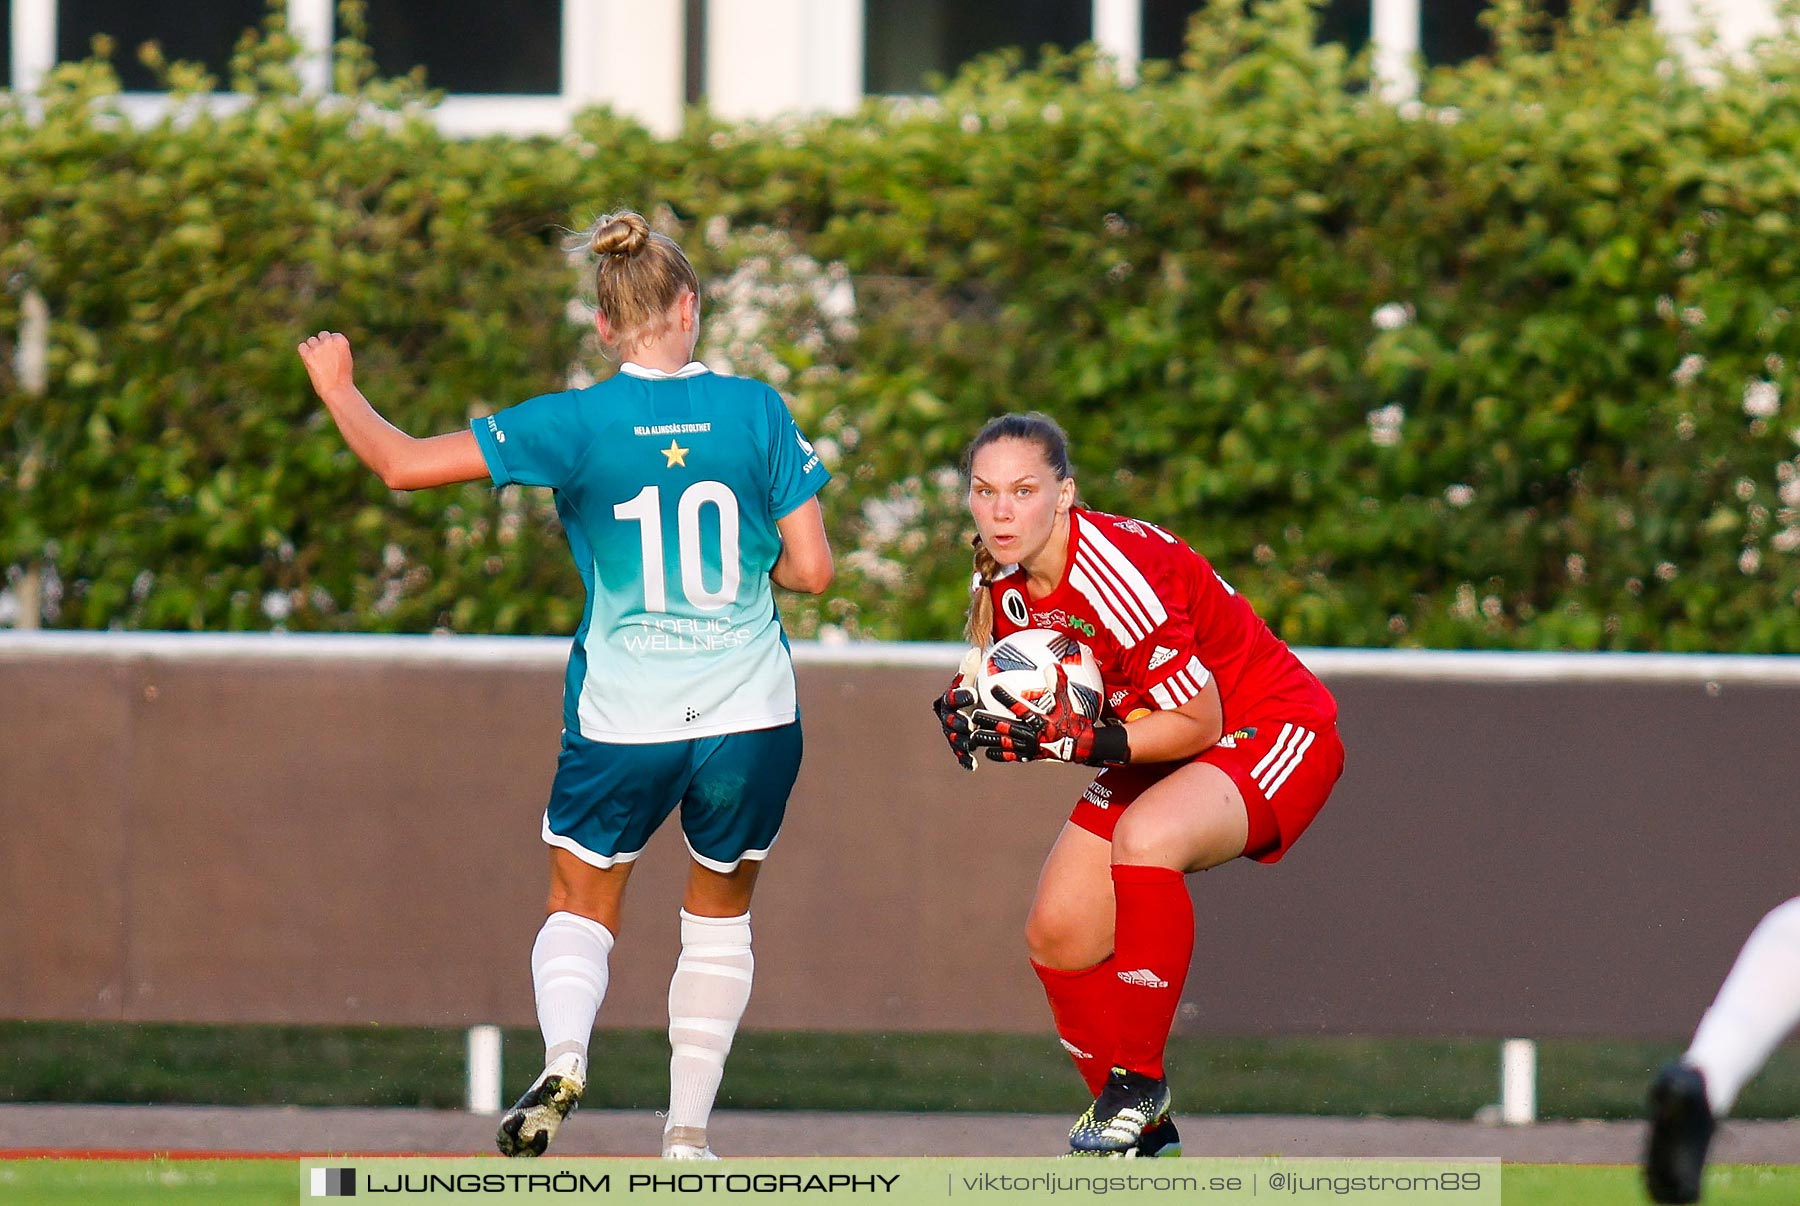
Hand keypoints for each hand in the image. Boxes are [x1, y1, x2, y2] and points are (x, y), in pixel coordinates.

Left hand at [297, 331, 355, 400]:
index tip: (333, 356)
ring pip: (311, 341)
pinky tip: (309, 360)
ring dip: (313, 348)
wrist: (337, 389)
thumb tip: (326, 341)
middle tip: (325, 358)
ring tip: (318, 362)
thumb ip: (337, 347)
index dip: (332, 346)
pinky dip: (304, 352)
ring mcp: (318, 347)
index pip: (333, 336)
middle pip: (322, 335)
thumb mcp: (346, 358)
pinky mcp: (308, 354)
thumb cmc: (343, 376)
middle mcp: (329, 341)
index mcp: (341, 340)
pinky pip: (302, 346)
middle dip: (322, 344)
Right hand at [930, 648, 983, 771]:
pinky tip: (973, 766)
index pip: (953, 696)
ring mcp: (952, 732)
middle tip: (969, 725)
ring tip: (971, 746)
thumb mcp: (976, 676)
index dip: (962, 696)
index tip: (973, 693)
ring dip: (961, 743)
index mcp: (950, 698)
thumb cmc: (978, 686)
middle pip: (950, 720)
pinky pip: (960, 752)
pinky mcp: (959, 744)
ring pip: (954, 738)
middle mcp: (947, 716)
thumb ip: (973, 667)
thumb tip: (974, 652)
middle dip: (958, 723)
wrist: (978, 704)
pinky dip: (965, 759)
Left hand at [970, 663, 1129, 766]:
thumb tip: (1054, 664)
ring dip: (988, 739)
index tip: (993, 687)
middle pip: (1004, 726)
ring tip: (973, 736)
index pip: (1019, 706)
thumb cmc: (1073, 721)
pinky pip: (1011, 757)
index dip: (1006, 697)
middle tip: (974, 714)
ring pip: (1003, 743)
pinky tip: (988, 753)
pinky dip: (999, 755)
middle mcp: (1031, 734)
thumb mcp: (1067, 701)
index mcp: (1038, 719)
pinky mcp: (1029, 756)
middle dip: (988, 720)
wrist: (1080, 747)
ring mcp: (1029, 747)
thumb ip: (1059, 684)